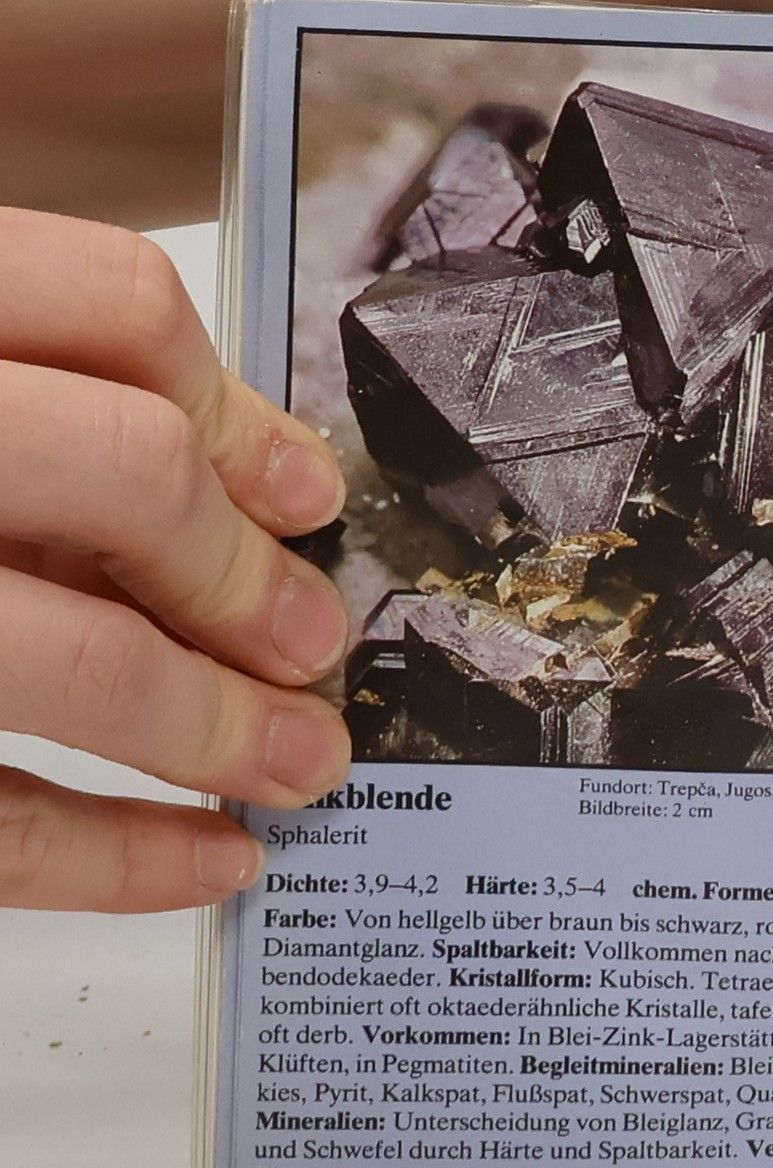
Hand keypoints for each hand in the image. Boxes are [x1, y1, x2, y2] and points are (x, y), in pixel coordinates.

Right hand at [0, 209, 351, 912]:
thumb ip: (63, 403)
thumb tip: (282, 487)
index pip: (107, 305)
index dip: (235, 409)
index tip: (309, 496)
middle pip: (126, 471)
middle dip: (247, 574)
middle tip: (314, 642)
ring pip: (69, 656)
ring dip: (217, 726)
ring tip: (306, 764)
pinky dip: (116, 859)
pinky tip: (211, 863)